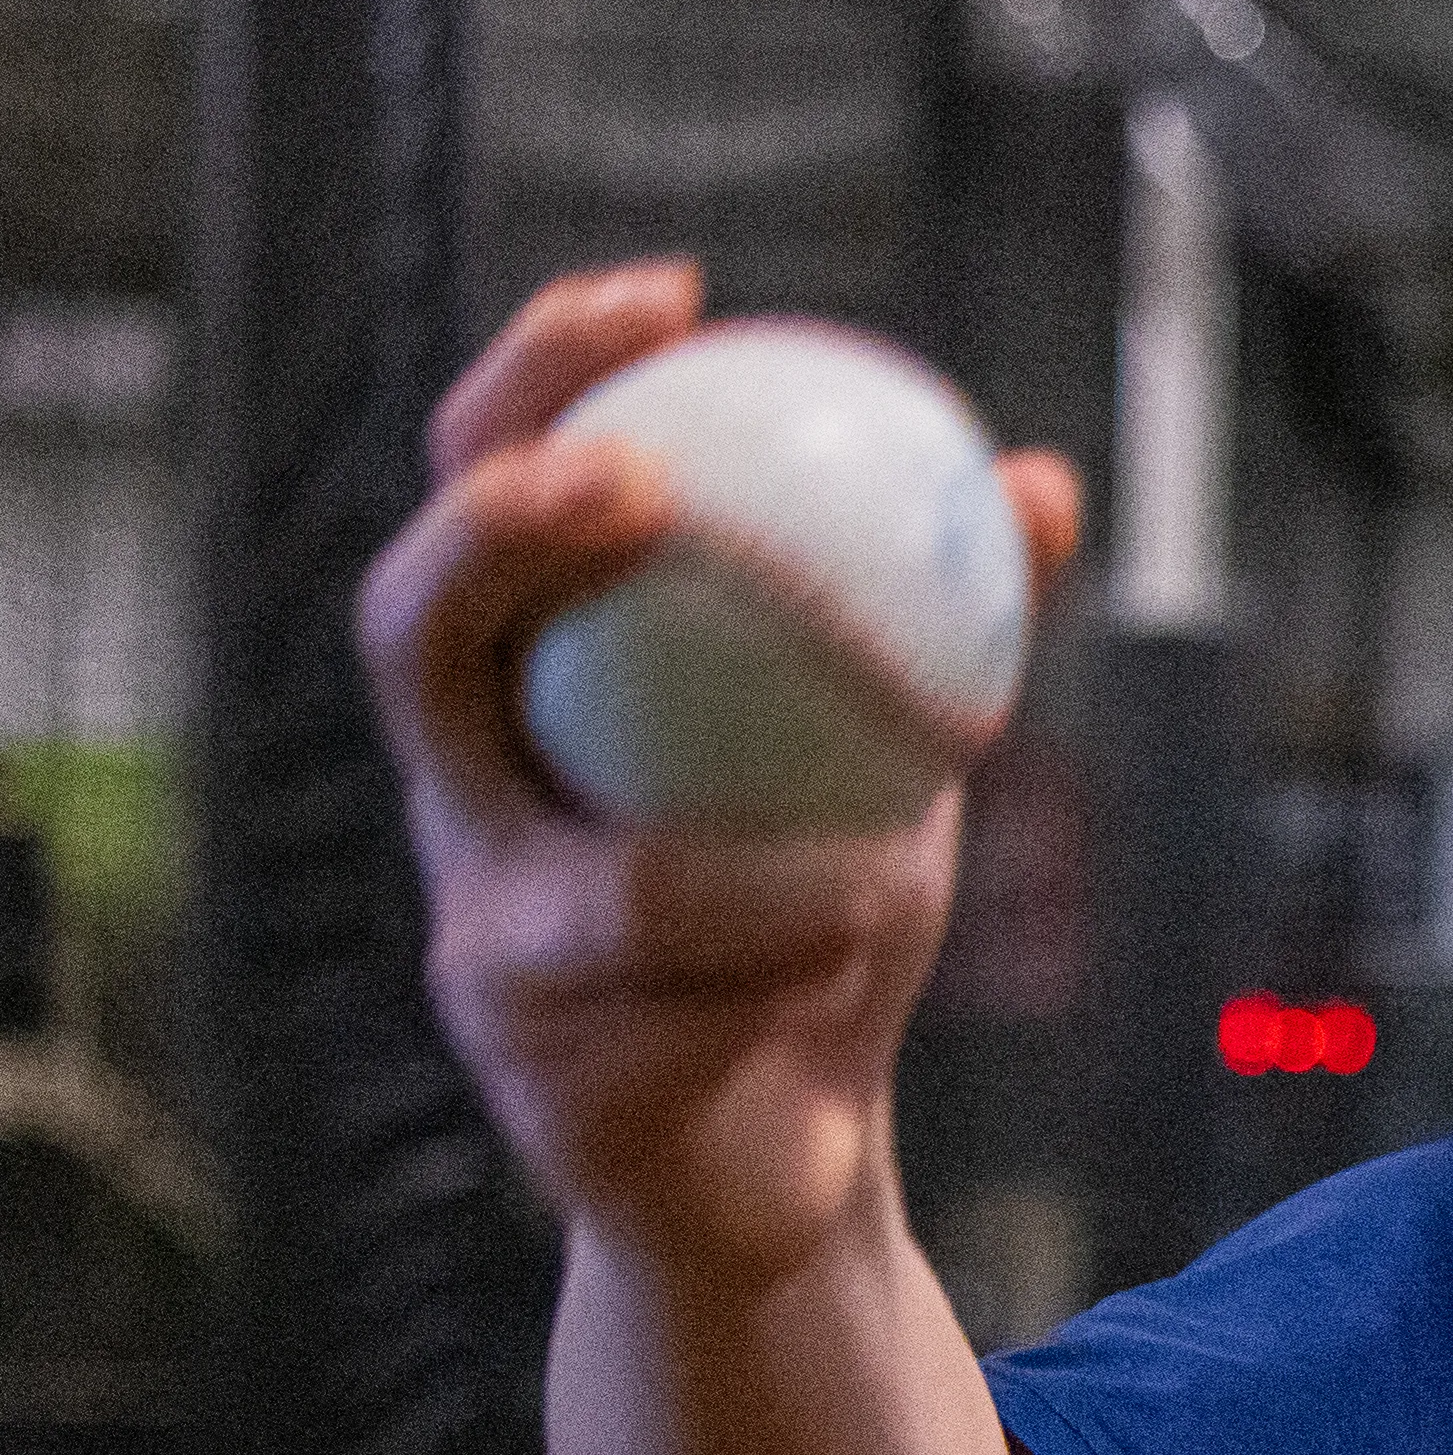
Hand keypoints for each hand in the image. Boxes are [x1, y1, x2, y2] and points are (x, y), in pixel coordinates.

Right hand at [358, 263, 1084, 1292]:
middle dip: (498, 527)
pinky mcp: (526, 1057)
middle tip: (636, 479)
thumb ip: (942, 631)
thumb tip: (1038, 481)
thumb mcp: (895, 763)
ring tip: (879, 858)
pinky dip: (781, 937)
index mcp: (524, 689)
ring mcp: (476, 929)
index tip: (673, 296)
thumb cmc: (821, 930)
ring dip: (736, 850)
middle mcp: (461, 793)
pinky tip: (866, 918)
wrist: (786, 1158)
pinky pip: (660, 988)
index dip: (546, 375)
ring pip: (576, 862)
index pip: (485, 485)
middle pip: (412, 624)